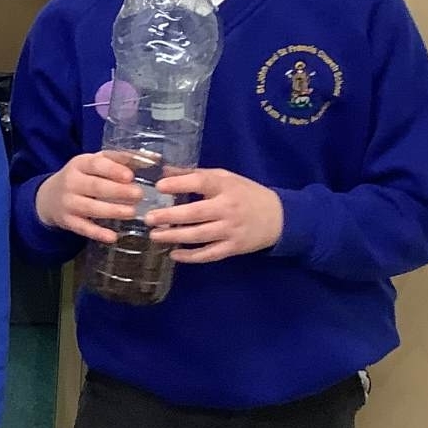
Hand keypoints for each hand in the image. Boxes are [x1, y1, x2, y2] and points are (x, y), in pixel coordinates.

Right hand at [35, 152, 145, 242]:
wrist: (49, 197)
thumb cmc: (83, 176)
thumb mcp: (95, 163)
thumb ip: (122, 160)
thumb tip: (154, 158)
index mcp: (80, 164)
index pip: (96, 164)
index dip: (113, 170)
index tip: (130, 176)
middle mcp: (71, 182)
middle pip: (95, 186)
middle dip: (118, 191)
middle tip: (139, 195)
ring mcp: (68, 202)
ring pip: (90, 208)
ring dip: (112, 210)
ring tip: (133, 213)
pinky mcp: (67, 221)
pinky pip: (83, 228)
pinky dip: (98, 233)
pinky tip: (113, 237)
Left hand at [148, 168, 283, 263]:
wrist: (278, 217)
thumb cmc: (245, 193)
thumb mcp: (224, 178)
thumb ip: (194, 175)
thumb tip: (164, 171)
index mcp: (225, 186)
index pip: (201, 183)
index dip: (180, 184)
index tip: (159, 186)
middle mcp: (228, 208)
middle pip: (196, 213)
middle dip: (170, 216)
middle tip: (148, 218)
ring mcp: (231, 230)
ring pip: (199, 235)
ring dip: (175, 236)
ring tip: (155, 235)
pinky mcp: (233, 248)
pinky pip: (209, 254)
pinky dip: (191, 256)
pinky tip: (174, 254)